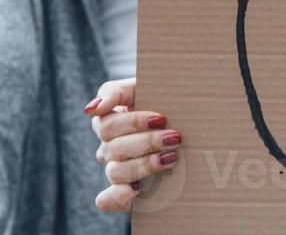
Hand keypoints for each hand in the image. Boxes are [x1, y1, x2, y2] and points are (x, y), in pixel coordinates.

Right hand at [84, 77, 182, 212]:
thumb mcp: (148, 86)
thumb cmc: (167, 101)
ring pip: (116, 172)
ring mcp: (115, 168)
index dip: (134, 122)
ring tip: (171, 157)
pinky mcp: (123, 192)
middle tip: (175, 137)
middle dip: (148, 142)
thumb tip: (91, 109)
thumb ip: (117, 91)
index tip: (162, 119)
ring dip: (145, 165)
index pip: (108, 121)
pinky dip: (119, 196)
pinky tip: (138, 188)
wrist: (194, 126)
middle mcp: (109, 145)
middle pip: (115, 147)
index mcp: (110, 118)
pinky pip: (107, 200)